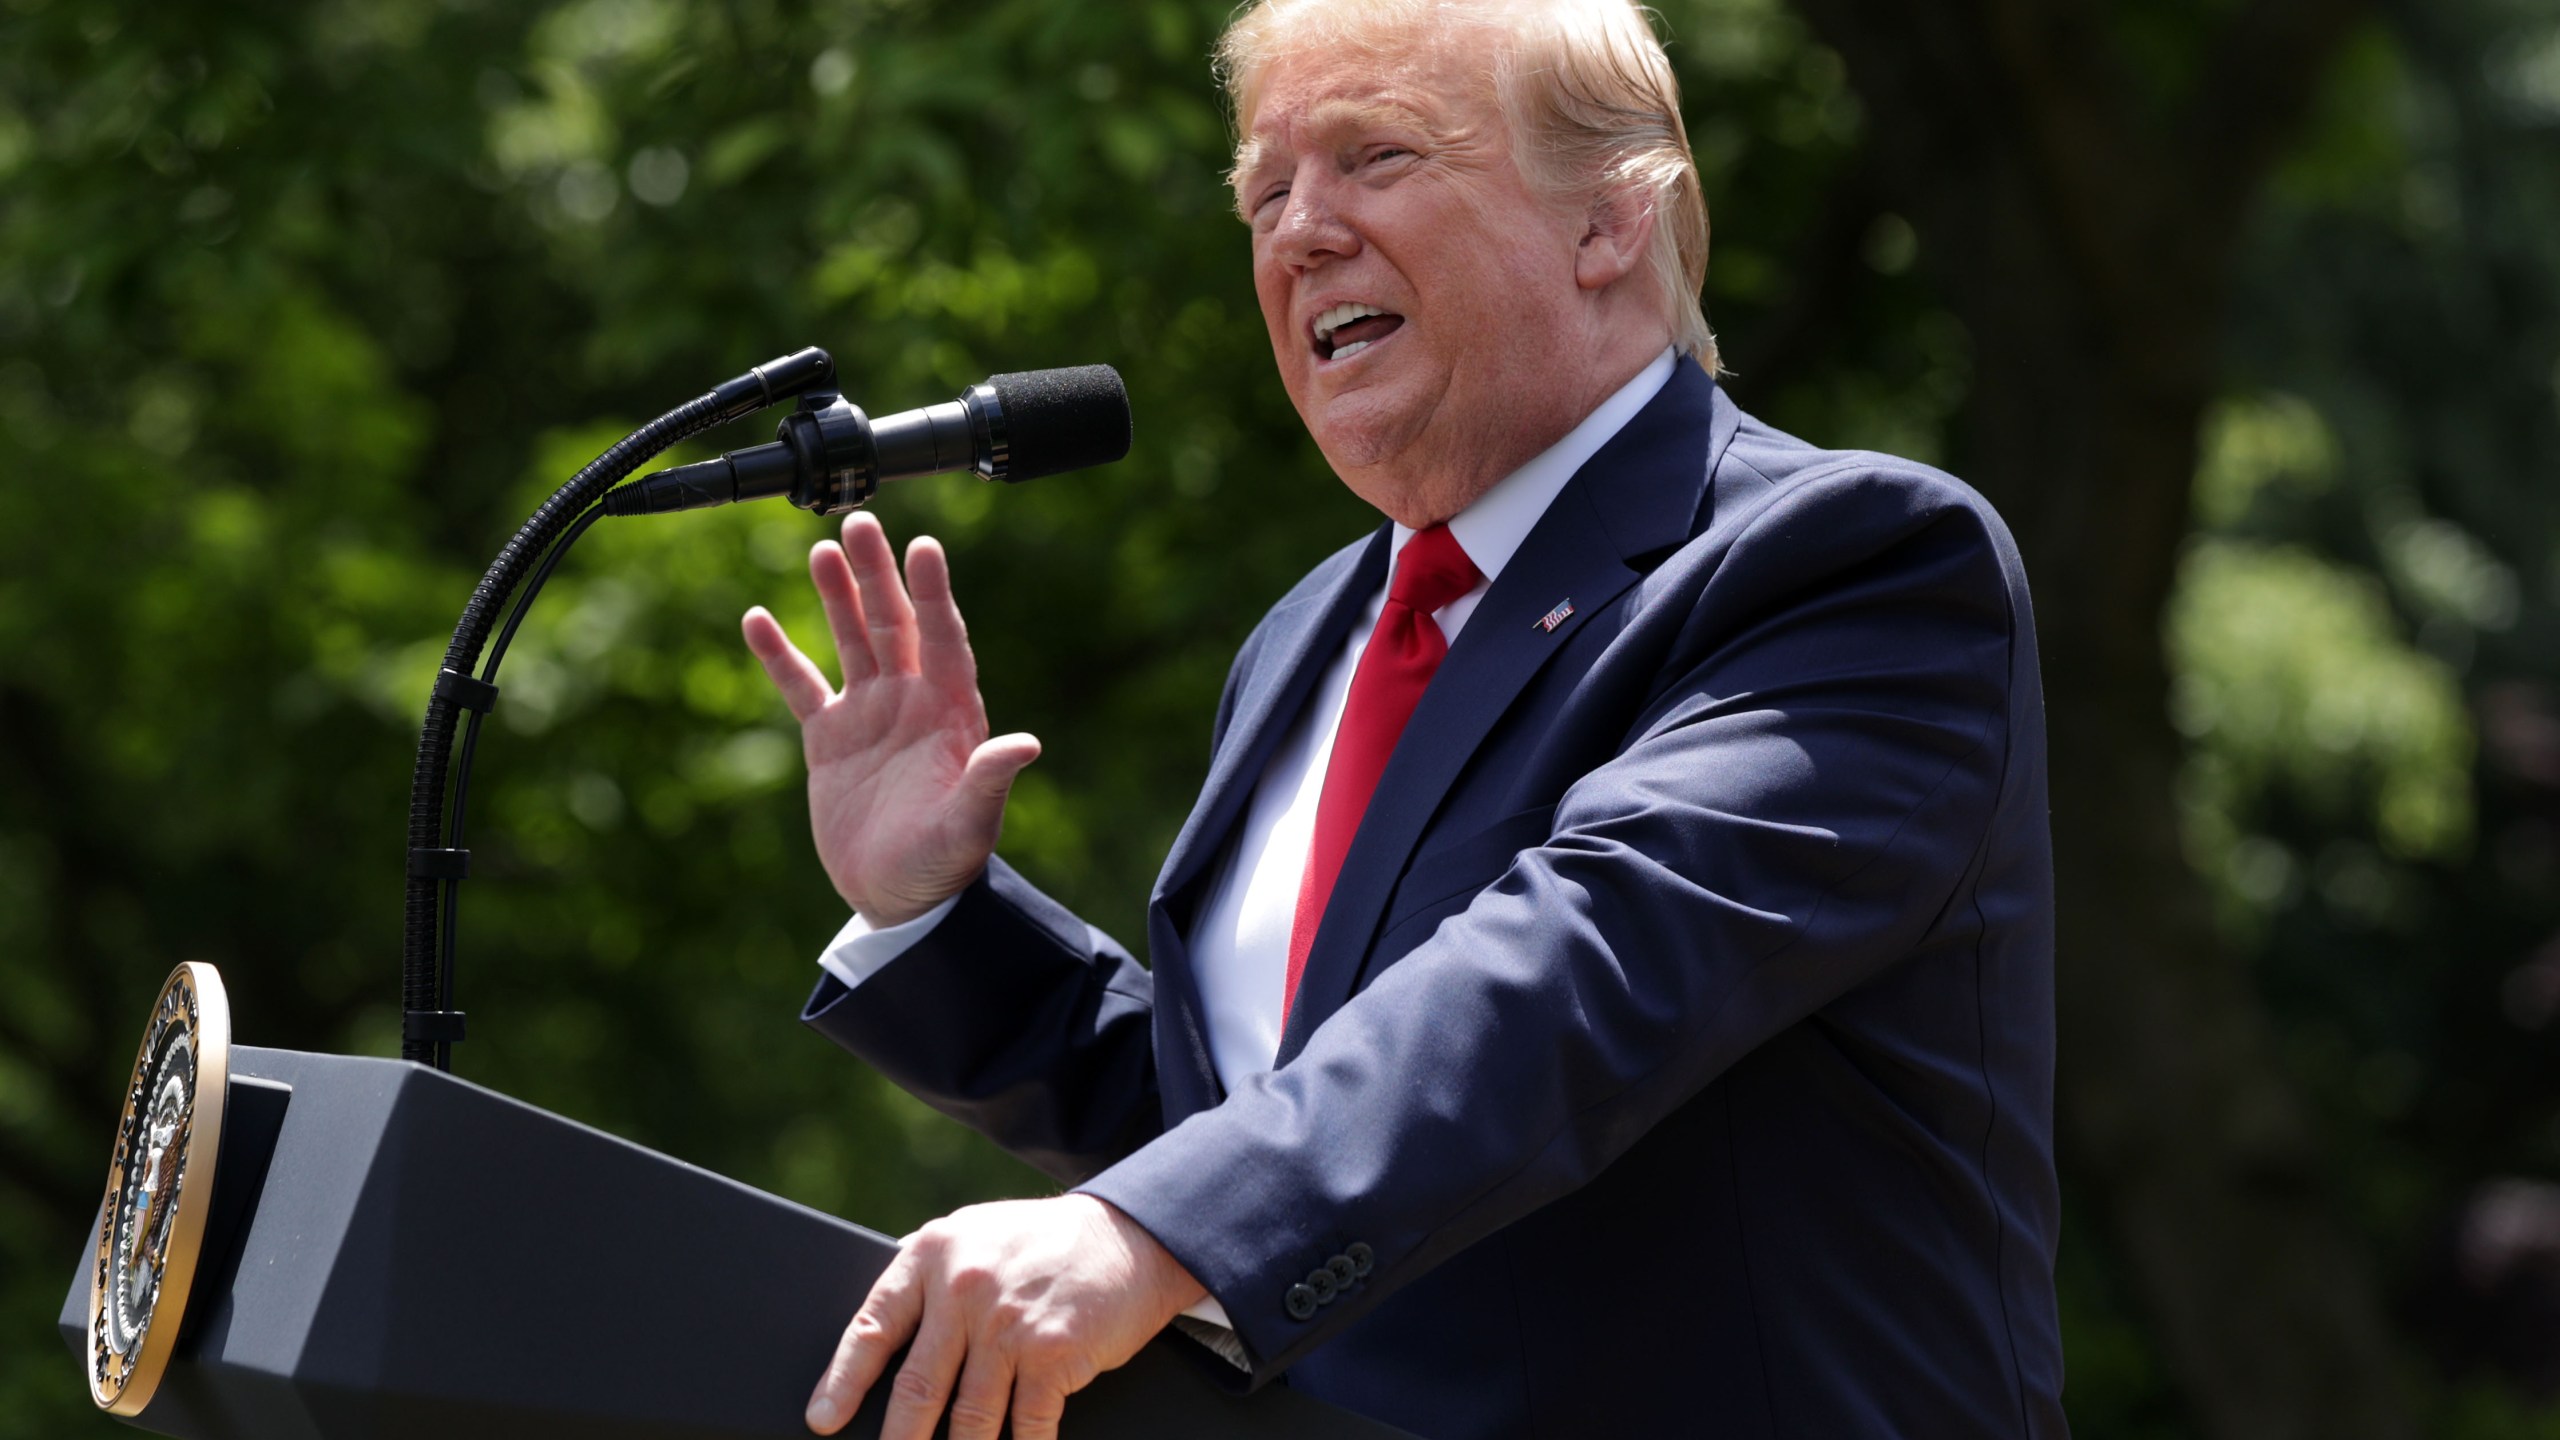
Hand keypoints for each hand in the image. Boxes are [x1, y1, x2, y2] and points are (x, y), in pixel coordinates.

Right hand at [742, 511, 1040, 925]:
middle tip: (860, 520)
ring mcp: (869, 714)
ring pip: (851, 640)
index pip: (944, 638)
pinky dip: (779, 655)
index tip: (925, 548)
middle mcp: (912, 701)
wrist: (902, 899)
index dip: (934, 594)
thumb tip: (1025, 744)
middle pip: (894, 622)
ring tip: (822, 550)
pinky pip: (801, 685)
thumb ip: (990, 781)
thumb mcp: (970, 825)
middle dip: (878, 574)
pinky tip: (758, 619)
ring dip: (837, 596)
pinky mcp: (830, 738)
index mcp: (952, 711)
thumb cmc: (945, 864)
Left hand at [804, 1194, 1207, 1439]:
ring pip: (967, 1416)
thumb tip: (880, 1319)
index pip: (873, 1325)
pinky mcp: (1052, 1354)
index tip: (824, 1419)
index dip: (843, 1379)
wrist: (1131, 1236)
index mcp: (934, 1255)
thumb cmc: (1045, 1242)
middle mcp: (964, 1288)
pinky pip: (1026, 1425)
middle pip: (917, 1385)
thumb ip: (929, 1270)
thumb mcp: (975, 1233)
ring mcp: (1008, 1324)